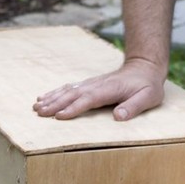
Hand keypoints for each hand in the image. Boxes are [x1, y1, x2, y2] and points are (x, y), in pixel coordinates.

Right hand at [32, 58, 165, 120]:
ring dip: (52, 98)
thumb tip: (118, 117)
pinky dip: (56, 92)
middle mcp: (97, 85)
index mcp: (109, 90)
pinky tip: (44, 97)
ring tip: (36, 106)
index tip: (60, 116)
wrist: (144, 67)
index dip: (74, 108)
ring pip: (68, 91)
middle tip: (39, 112)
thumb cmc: (148, 86)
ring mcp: (91, 84)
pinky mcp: (89, 85)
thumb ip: (134, 106)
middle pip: (73, 95)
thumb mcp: (148, 97)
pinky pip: (69, 88)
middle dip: (56, 104)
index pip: (89, 100)